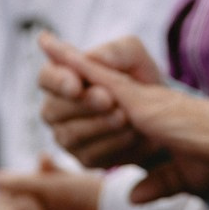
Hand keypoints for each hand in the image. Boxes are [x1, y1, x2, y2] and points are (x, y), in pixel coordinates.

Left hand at [36, 32, 208, 202]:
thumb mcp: (182, 178)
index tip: (78, 86)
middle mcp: (143, 105)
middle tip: (48, 44)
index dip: (95, 91)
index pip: (116, 103)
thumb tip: (134, 197)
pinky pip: (96, 78)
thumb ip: (157, 185)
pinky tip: (51, 47)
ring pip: (92, 79)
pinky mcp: (137, 101)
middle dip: (71, 72)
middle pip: (98, 86)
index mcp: (152, 121)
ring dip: (67, 64)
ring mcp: (139, 100)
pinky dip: (73, 63)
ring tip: (44, 40)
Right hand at [38, 33, 168, 166]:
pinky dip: (113, 145)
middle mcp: (57, 108)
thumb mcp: (135, 58)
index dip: (57, 81)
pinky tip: (132, 135)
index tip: (76, 84)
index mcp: (63, 76)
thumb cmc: (140, 79)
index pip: (46, 77)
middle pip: (54, 109)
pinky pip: (90, 156)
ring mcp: (67, 136)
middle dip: (83, 105)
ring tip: (126, 117)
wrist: (162, 114)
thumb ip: (115, 52)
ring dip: (100, 125)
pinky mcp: (85, 158)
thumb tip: (91, 58)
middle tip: (109, 99)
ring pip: (71, 135)